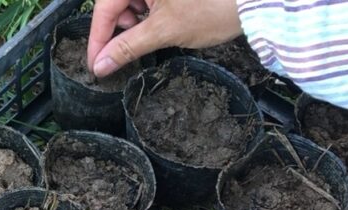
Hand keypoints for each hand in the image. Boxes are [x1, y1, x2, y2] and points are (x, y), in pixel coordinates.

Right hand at [87, 0, 241, 76]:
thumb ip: (127, 47)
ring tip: (158, 30)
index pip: (103, 10)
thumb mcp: (164, 31)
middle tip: (132, 46)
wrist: (251, 1)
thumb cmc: (212, 9)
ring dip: (136, 20)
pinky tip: (165, 22)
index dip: (97, 40)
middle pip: (115, 3)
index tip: (95, 65)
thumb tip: (101, 64)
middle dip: (120, 28)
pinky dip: (150, 12)